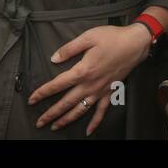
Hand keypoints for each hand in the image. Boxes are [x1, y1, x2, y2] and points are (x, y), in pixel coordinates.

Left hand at [28, 24, 151, 132]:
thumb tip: (54, 58)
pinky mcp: (110, 92)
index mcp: (82, 70)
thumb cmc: (112, 37)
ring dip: (67, 120)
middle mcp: (90, 84)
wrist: (135, 43)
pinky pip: (102, 111)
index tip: (32, 99)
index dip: (43, 92)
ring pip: (80, 110)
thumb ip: (69, 48)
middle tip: (39, 122)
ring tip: (55, 127)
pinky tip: (89, 131)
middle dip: (51, 113)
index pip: (58, 84)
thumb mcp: (88, 37)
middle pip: (66, 102)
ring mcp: (100, 90)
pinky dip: (95, 122)